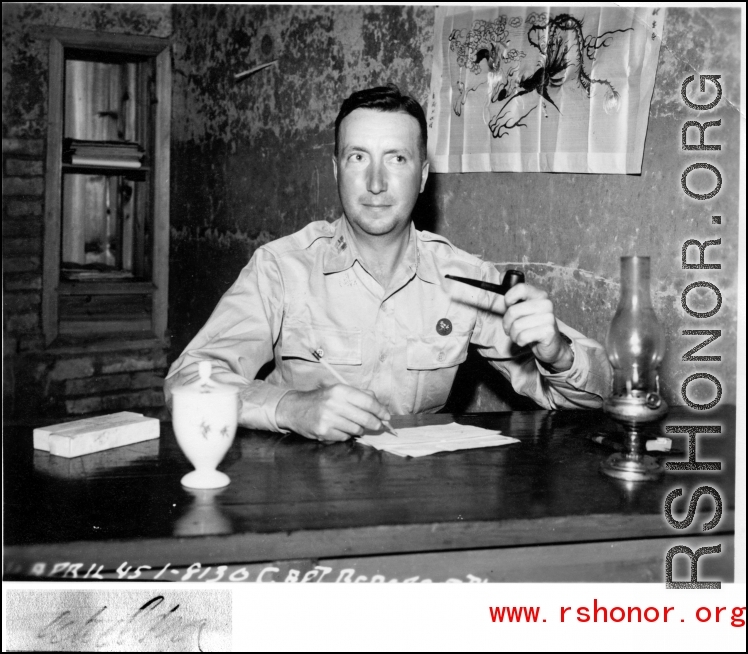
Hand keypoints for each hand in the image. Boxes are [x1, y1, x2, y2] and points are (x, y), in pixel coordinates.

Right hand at [275, 384, 390, 441]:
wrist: (295, 409)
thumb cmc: (321, 399)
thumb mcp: (338, 391)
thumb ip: (360, 395)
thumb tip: (380, 405)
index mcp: (340, 390)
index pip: (368, 401)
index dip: (380, 410)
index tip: (387, 416)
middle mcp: (334, 403)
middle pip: (365, 417)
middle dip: (376, 423)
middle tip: (379, 425)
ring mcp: (328, 419)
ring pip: (357, 429)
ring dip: (359, 429)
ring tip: (352, 424)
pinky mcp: (323, 432)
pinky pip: (345, 437)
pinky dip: (346, 434)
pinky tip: (339, 428)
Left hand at [502, 283, 573, 371]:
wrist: (550, 344)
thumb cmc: (533, 325)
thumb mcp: (524, 307)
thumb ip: (513, 293)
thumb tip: (500, 276)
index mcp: (539, 295)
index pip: (520, 288)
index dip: (509, 298)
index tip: (508, 305)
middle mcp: (545, 304)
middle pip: (512, 311)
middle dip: (507, 323)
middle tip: (511, 328)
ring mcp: (548, 317)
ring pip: (516, 326)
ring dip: (513, 334)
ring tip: (519, 335)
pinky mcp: (548, 332)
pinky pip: (523, 336)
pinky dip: (520, 341)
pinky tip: (526, 340)